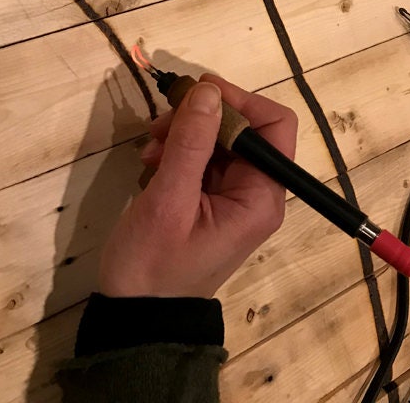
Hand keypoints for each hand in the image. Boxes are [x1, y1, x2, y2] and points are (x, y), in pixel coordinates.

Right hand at [98, 74, 297, 298]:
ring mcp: (234, 196)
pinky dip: (178, 150)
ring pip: (220, 138)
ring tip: (150, 150)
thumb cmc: (153, 266)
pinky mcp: (212, 198)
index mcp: (261, 197)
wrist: (133, 319)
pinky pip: (204, 157)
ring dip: (184, 133)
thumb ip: (191, 143)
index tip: (199, 92)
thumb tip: (208, 90)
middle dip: (203, 117)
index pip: (275, 125)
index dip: (241, 101)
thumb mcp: (168, 201)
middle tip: (160, 124)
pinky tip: (152, 162)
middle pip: (245, 128)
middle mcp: (257, 192)